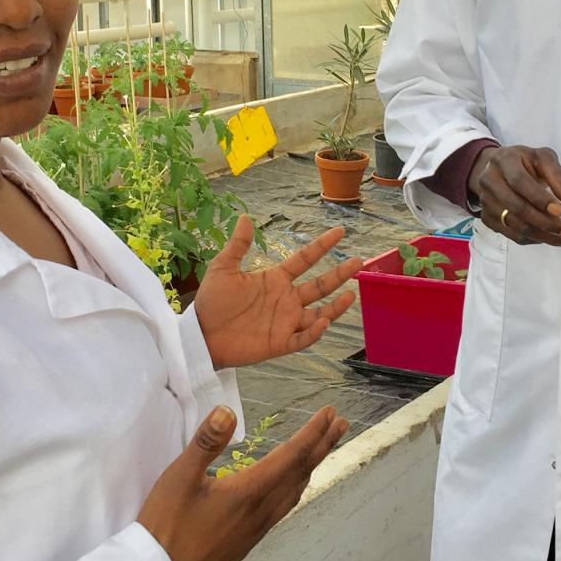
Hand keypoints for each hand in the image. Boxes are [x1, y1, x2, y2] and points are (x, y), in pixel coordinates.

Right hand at [138, 405, 349, 560]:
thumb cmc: (165, 524)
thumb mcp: (179, 477)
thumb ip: (206, 442)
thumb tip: (228, 411)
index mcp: (248, 491)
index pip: (291, 456)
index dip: (313, 433)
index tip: (330, 414)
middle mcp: (260, 511)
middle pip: (301, 473)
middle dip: (323, 445)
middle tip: (341, 423)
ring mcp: (256, 529)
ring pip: (295, 492)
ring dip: (312, 466)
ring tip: (322, 448)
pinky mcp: (247, 541)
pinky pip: (283, 508)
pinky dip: (296, 487)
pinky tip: (290, 486)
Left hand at [195, 215, 360, 369]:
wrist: (201, 335)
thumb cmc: (212, 302)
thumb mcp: (223, 268)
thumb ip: (238, 245)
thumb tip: (245, 217)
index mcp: (275, 279)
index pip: (305, 259)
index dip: (322, 246)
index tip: (340, 231)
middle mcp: (286, 299)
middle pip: (320, 285)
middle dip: (339, 274)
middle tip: (359, 261)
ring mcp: (285, 321)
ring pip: (319, 314)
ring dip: (335, 306)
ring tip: (351, 294)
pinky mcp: (280, 343)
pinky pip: (303, 338)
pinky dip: (314, 332)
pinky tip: (323, 322)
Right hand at [468, 145, 560, 246]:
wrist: (499, 169)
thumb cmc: (525, 162)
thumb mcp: (543, 157)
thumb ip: (556, 173)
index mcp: (503, 160)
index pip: (519, 181)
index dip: (539, 198)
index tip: (560, 210)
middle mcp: (489, 181)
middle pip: (517, 207)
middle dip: (545, 222)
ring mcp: (486, 201)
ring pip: (515, 225)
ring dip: (543, 235)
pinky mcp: (487, 217)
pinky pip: (511, 234)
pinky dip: (533, 239)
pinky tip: (550, 237)